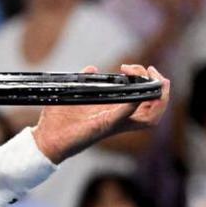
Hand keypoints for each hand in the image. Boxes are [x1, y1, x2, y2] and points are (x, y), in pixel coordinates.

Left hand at [32, 65, 170, 163]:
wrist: (44, 139)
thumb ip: (85, 80)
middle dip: (160, 86)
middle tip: (147, 70)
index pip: (147, 100)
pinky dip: (134, 104)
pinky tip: (135, 93)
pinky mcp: (104, 126)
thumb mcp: (73, 94)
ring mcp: (114, 123)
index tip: (133, 67)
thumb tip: (91, 68)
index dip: (149, 82)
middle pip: (156, 107)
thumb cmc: (57, 121)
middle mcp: (120, 118)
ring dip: (157, 96)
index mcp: (115, 111)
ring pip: (152, 117)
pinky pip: (126, 117)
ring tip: (145, 77)